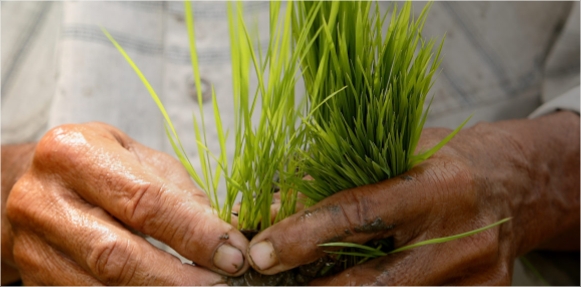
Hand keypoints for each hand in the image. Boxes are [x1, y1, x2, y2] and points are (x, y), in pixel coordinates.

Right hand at [2, 122, 248, 284]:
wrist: (40, 184)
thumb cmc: (101, 164)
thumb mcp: (141, 159)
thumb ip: (179, 193)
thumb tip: (222, 238)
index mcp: (74, 153)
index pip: (144, 201)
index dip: (193, 233)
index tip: (232, 254)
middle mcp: (42, 199)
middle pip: (116, 255)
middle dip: (177, 277)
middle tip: (220, 282)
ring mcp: (31, 243)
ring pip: (101, 286)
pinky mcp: (34, 275)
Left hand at [246, 111, 579, 284]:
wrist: (514, 185)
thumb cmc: (444, 161)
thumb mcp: (393, 154)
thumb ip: (336, 181)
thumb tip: (273, 206)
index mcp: (439, 186)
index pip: (360, 217)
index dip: (304, 236)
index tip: (260, 252)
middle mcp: (460, 238)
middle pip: (372, 281)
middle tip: (270, 280)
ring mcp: (475, 278)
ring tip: (307, 280)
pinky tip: (351, 283)